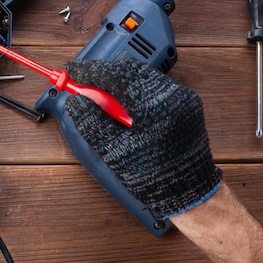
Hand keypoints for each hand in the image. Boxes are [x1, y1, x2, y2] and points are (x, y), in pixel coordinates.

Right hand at [65, 57, 220, 218]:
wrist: (190, 193)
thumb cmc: (153, 178)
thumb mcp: (113, 152)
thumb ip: (91, 122)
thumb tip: (75, 100)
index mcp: (153, 106)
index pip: (115, 74)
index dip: (90, 71)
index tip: (72, 72)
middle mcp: (171, 95)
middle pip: (130, 69)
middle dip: (104, 74)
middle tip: (83, 84)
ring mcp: (181, 96)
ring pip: (142, 74)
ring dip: (119, 81)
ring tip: (103, 100)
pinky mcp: (186, 102)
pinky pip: (154, 85)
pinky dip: (134, 88)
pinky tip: (124, 105)